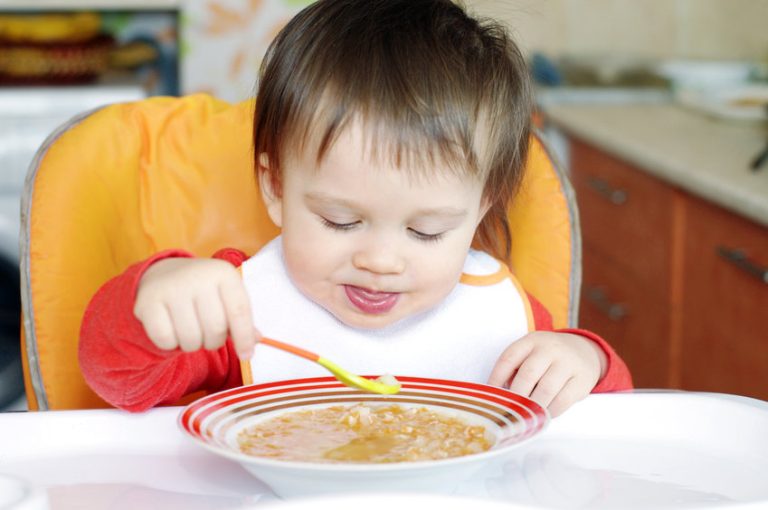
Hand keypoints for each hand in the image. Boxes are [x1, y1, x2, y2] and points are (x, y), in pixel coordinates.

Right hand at [134, 257, 257, 358]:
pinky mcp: (147, 302)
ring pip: (190, 338)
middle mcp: (197, 276)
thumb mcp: (227, 296)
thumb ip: (242, 318)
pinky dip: (170, 345)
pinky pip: (165, 340)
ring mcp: (171, 287)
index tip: (247, 355)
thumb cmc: (204, 292)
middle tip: (209, 337)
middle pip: (215, 329)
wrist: (165, 274)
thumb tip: (256, 341)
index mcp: (223, 273)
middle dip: (214, 342)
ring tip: (191, 332)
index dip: (244, 338)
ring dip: (193, 345)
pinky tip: (172, 331)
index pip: (239, 311)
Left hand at [487, 331, 606, 416]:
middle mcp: (550, 348)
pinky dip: (550, 411)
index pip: (509, 358)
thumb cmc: (548, 358)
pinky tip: (544, 413)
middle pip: (528, 375)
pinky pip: (563, 400)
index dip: (496, 378)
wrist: (584, 351)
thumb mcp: (531, 353)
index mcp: (531, 341)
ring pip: (546, 389)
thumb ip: (516, 368)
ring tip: (526, 415)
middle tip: (509, 410)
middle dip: (516, 396)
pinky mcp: (582, 380)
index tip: (491, 395)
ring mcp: (568, 363)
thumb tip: (501, 395)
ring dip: (533, 406)